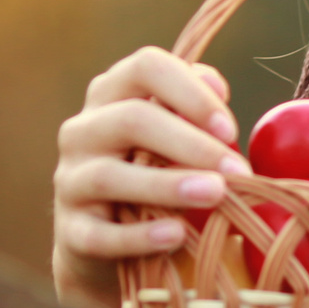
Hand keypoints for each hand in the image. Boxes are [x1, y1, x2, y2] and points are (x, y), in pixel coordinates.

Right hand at [51, 46, 246, 307]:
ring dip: (167, 184)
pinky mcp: (70, 230)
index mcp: (113, 94)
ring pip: (109, 175)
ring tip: (214, 194)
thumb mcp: (177, 133)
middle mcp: (83, 131)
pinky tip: (176, 235)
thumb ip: (195, 104)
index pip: (146, 67)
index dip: (191, 92)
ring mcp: (70, 180)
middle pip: (131, 119)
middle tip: (238, 171)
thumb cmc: (157, 170)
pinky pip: (98, 234)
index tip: (229, 128)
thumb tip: (216, 85)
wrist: (112, 241)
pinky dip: (138, 236)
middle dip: (191, 143)